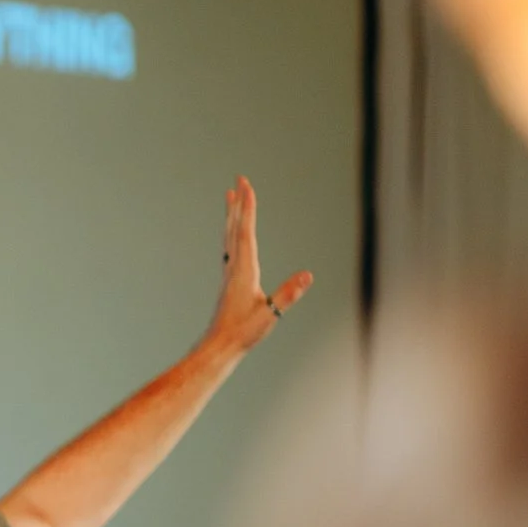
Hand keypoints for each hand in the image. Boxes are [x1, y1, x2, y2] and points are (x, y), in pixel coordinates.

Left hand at [201, 178, 314, 358]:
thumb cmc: (244, 332)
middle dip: (239, 203)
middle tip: (238, 180)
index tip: (246, 187)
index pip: (246, 233)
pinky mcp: (230, 280)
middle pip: (235, 228)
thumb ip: (288, 295)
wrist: (220, 346)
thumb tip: (308, 276)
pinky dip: (233, 232)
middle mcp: (234, 267)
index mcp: (244, 270)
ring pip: (230, 236)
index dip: (248, 209)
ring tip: (231, 196)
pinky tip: (233, 232)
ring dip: (233, 215)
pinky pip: (230, 247)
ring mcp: (230, 273)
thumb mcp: (270, 315)